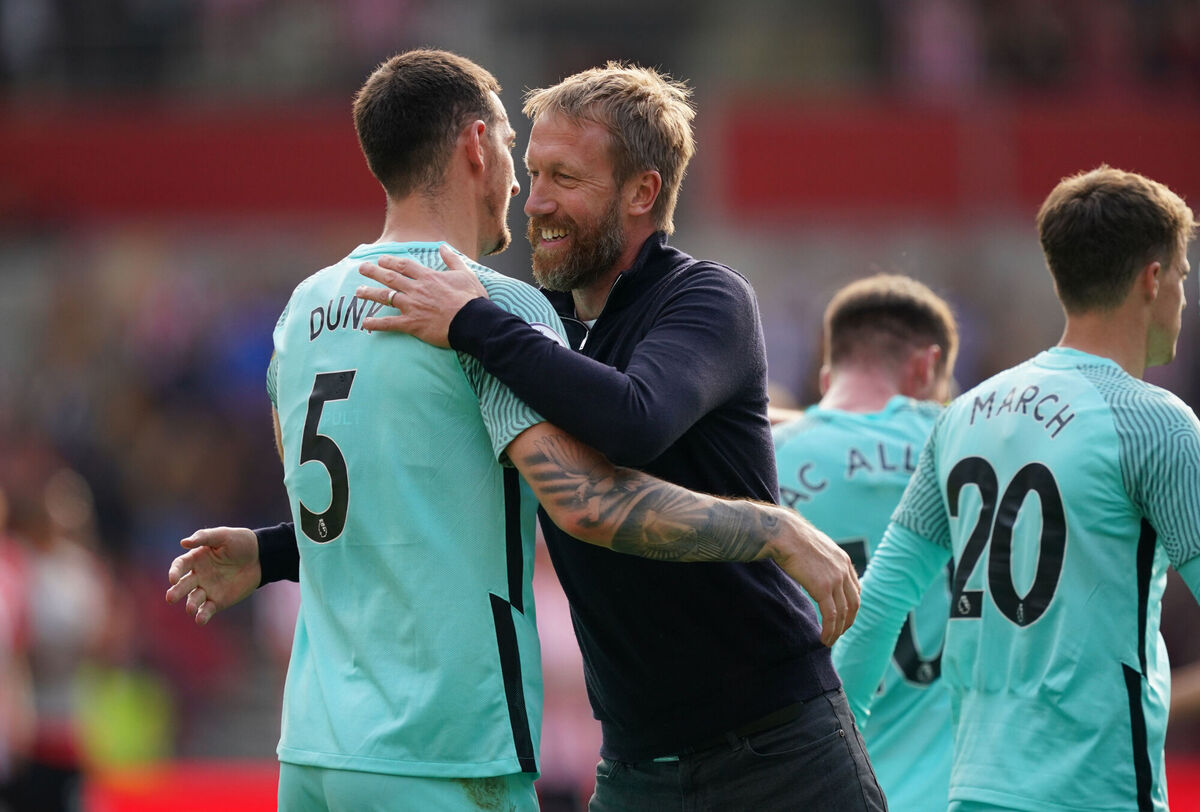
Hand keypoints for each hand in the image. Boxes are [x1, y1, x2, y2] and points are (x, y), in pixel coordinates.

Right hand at [165, 527, 260, 625]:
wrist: (261, 557)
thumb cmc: (241, 542)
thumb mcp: (223, 535)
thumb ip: (204, 537)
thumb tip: (183, 542)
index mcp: (196, 558)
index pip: (180, 565)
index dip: (174, 572)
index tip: (172, 578)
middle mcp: (198, 575)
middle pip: (183, 585)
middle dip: (176, 592)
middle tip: (170, 598)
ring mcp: (206, 589)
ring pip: (194, 599)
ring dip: (190, 605)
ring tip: (190, 609)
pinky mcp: (217, 601)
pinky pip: (206, 610)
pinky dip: (202, 616)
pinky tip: (200, 619)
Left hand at [356, 243, 488, 347]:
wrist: (473, 321)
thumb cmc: (471, 299)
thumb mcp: (465, 274)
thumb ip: (452, 259)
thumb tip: (443, 247)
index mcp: (428, 277)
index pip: (404, 265)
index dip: (391, 261)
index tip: (381, 259)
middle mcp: (416, 289)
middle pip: (390, 278)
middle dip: (374, 272)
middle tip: (362, 269)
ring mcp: (412, 306)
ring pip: (385, 297)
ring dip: (370, 294)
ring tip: (358, 292)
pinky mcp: (412, 324)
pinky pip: (390, 323)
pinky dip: (376, 324)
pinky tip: (365, 323)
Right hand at [768, 509, 860, 646]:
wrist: (784, 534)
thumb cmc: (792, 538)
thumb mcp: (816, 547)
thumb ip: (822, 560)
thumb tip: (814, 568)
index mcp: (844, 560)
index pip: (856, 589)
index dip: (851, 606)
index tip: (843, 617)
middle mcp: (844, 570)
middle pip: (854, 604)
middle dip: (848, 622)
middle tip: (839, 633)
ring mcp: (835, 579)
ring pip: (843, 613)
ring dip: (838, 631)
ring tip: (829, 641)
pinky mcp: (822, 588)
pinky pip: (831, 615)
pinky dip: (830, 630)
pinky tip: (824, 638)